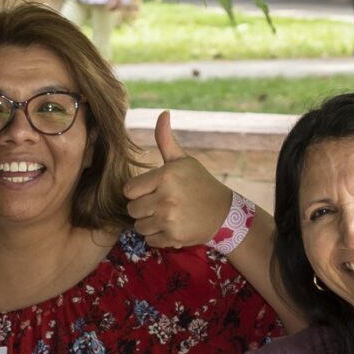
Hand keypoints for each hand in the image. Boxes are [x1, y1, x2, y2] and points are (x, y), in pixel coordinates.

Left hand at [124, 111, 237, 248]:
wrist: (224, 213)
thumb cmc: (199, 183)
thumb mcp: (183, 161)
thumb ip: (166, 141)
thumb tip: (163, 113)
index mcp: (165, 176)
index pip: (129, 190)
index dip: (139, 191)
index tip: (153, 190)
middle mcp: (166, 198)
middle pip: (132, 210)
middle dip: (143, 208)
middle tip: (161, 204)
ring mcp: (170, 219)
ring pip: (138, 226)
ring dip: (149, 223)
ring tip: (167, 215)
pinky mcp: (173, 237)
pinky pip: (149, 239)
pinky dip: (158, 236)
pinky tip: (172, 227)